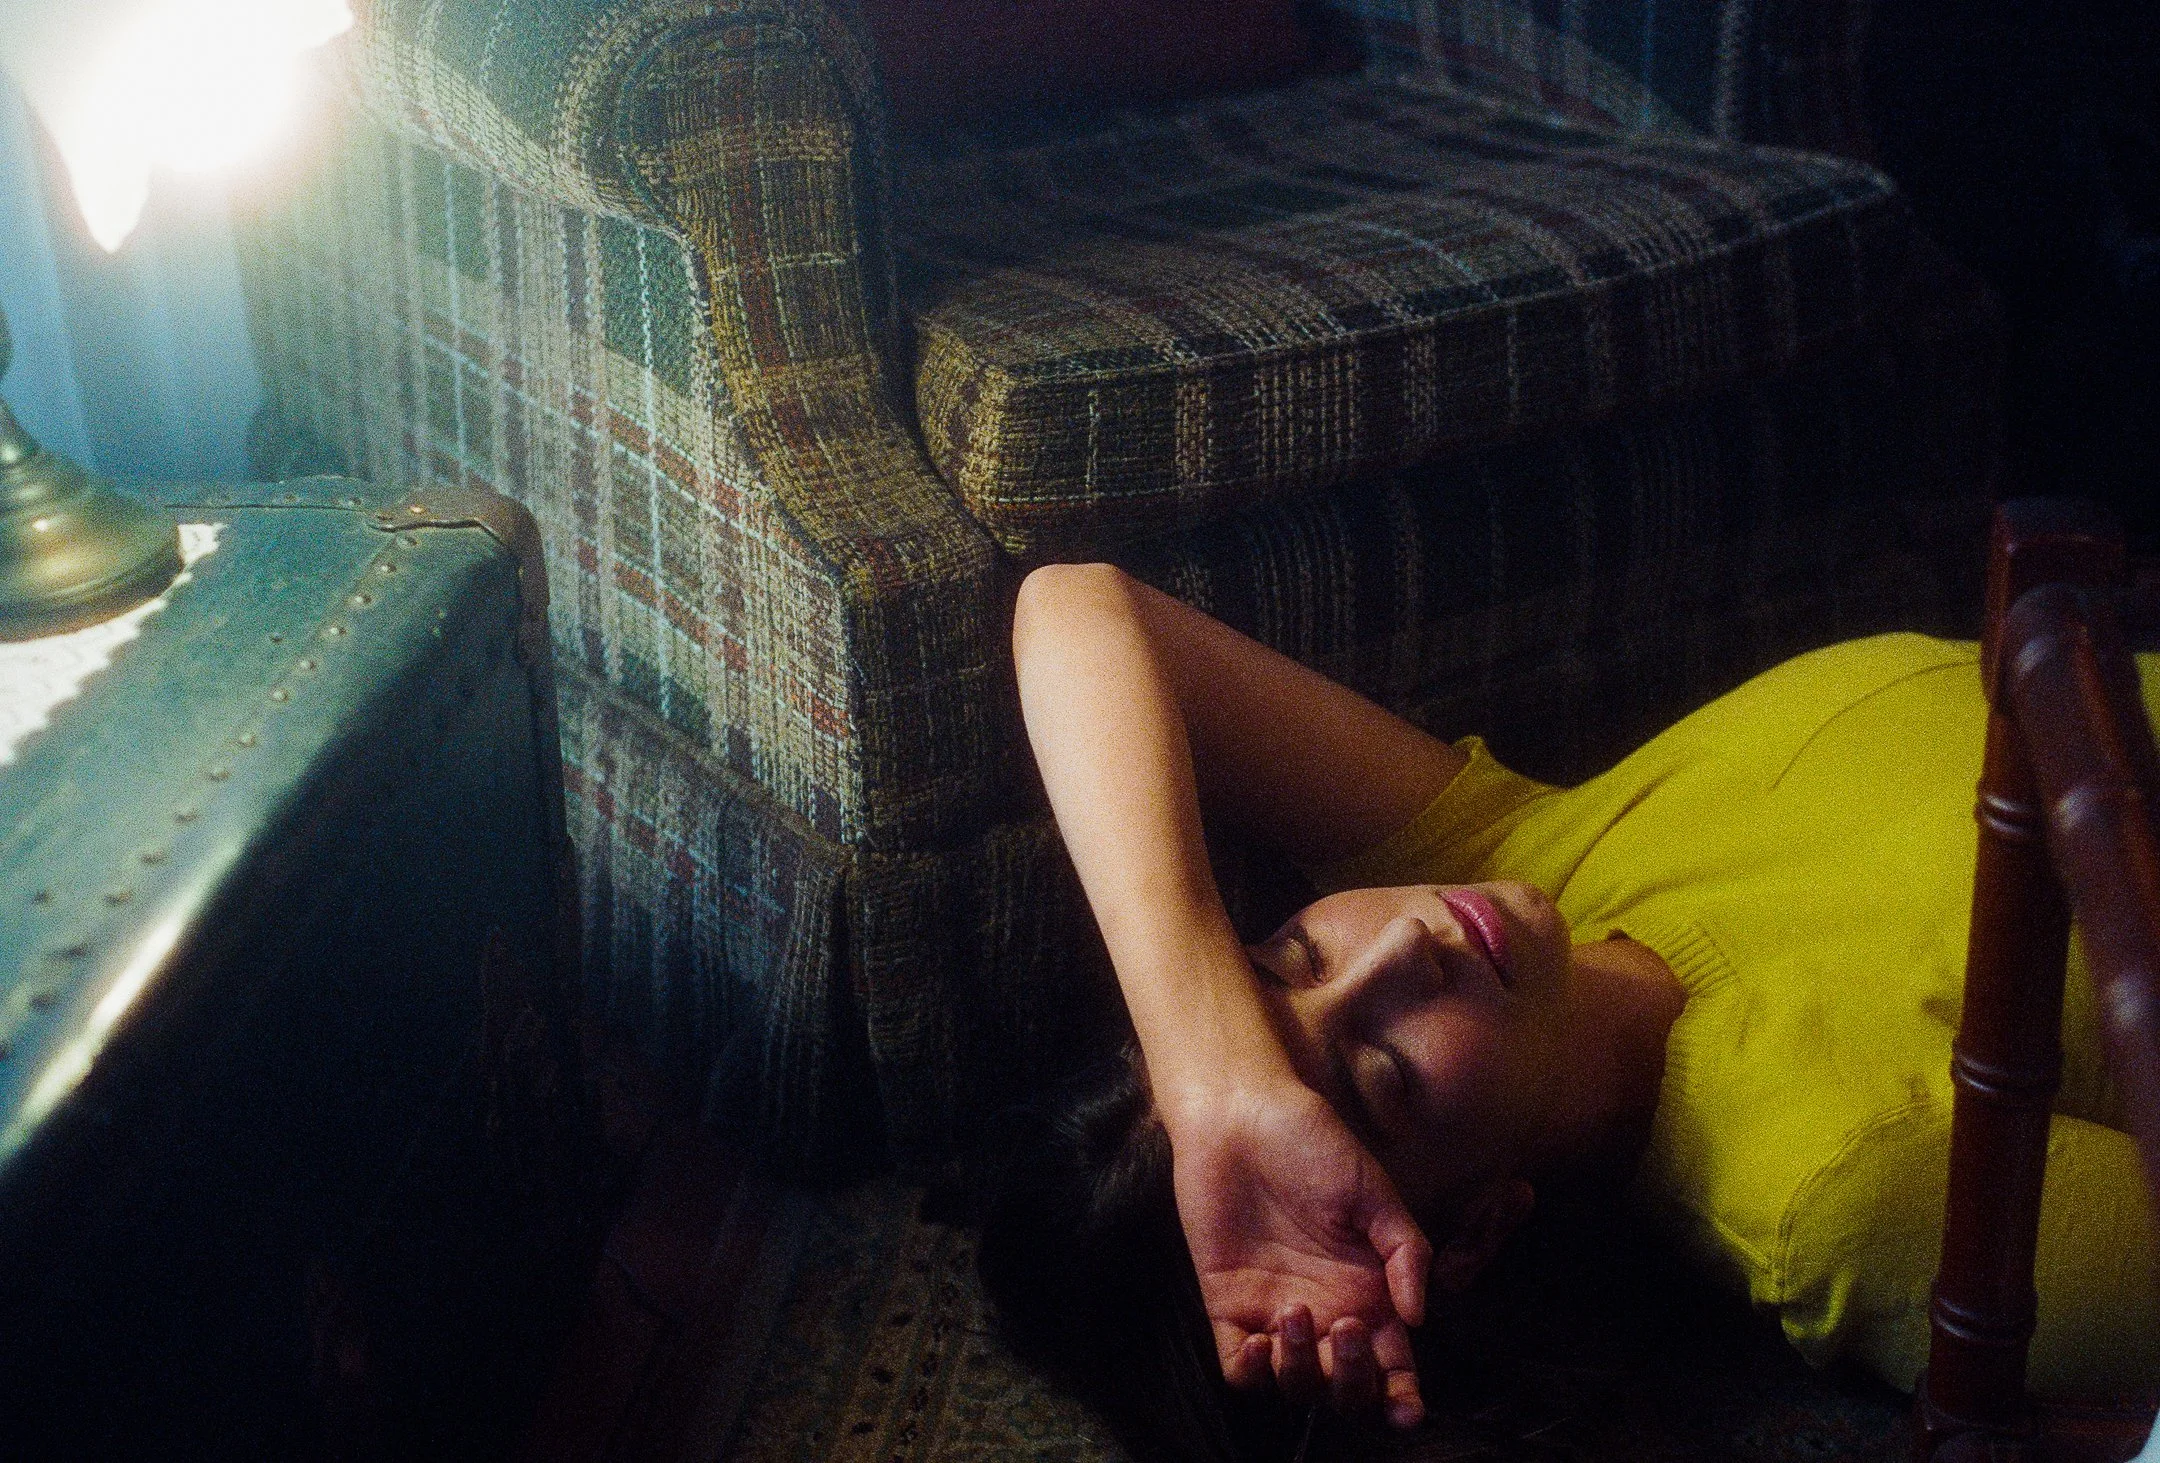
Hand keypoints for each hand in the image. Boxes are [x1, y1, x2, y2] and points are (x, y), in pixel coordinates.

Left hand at [1165, 1077, 1430, 1427]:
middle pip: (1345, 1387)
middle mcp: (1326, 1311)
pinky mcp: (1227, 1305)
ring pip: (1295, 1384)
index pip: (1391, 1364)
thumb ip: (1406, 1252)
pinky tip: (1260, 1340)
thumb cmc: (1313, 1143)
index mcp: (1369, 1291)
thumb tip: (1418, 1318)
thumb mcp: (1374, 1192)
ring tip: (1297, 1313)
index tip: (1408, 1407)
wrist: (1241, 1116)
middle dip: (1353, 1381)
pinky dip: (1252, 1371)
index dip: (1401, 1395)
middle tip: (1348, 1330)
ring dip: (1302, 1370)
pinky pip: (1238, 1368)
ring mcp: (1274, 1312)